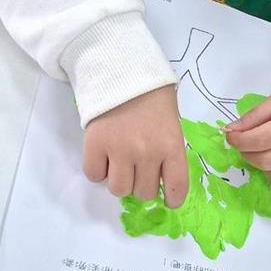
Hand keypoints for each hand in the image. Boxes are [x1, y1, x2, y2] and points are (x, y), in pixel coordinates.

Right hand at [83, 87, 187, 207]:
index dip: (172, 198)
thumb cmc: (152, 97)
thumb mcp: (170, 125)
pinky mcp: (95, 145)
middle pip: (142, 192)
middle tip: (137, 168)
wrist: (123, 70)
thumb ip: (167, 152)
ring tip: (119, 162)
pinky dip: (98, 169)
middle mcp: (147, 153)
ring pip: (118, 189)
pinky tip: (103, 154)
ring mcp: (119, 150)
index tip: (168, 199)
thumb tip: (159, 182)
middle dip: (140, 184)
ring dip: (119, 180)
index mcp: (171, 146)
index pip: (176, 188)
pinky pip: (94, 175)